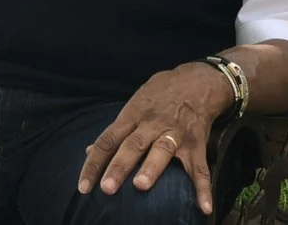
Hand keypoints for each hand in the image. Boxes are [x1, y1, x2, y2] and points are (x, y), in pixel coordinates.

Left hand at [76, 62, 234, 215]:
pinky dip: (203, 188)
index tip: (83, 186)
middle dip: (119, 166)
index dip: (94, 162)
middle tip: (107, 188)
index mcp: (133, 115)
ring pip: (162, 150)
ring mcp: (175, 133)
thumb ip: (115, 129)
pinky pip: (200, 168)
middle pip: (133, 145)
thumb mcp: (135, 103)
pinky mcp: (197, 143)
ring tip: (141, 186)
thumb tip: (90, 150)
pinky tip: (204, 206)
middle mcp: (152, 124)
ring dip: (151, 168)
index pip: (108, 139)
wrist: (197, 80)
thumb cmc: (160, 94)